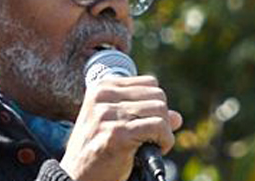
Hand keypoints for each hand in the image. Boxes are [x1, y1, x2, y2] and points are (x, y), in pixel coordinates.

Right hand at [59, 76, 182, 180]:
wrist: (77, 176)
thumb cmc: (96, 151)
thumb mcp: (115, 125)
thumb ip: (144, 114)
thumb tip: (177, 117)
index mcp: (101, 88)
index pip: (149, 82)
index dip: (154, 105)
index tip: (145, 123)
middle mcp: (104, 97)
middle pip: (158, 95)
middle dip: (162, 118)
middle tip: (150, 137)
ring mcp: (110, 114)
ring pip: (161, 110)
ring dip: (164, 131)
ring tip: (150, 144)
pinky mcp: (119, 133)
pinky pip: (160, 128)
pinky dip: (165, 141)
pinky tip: (155, 150)